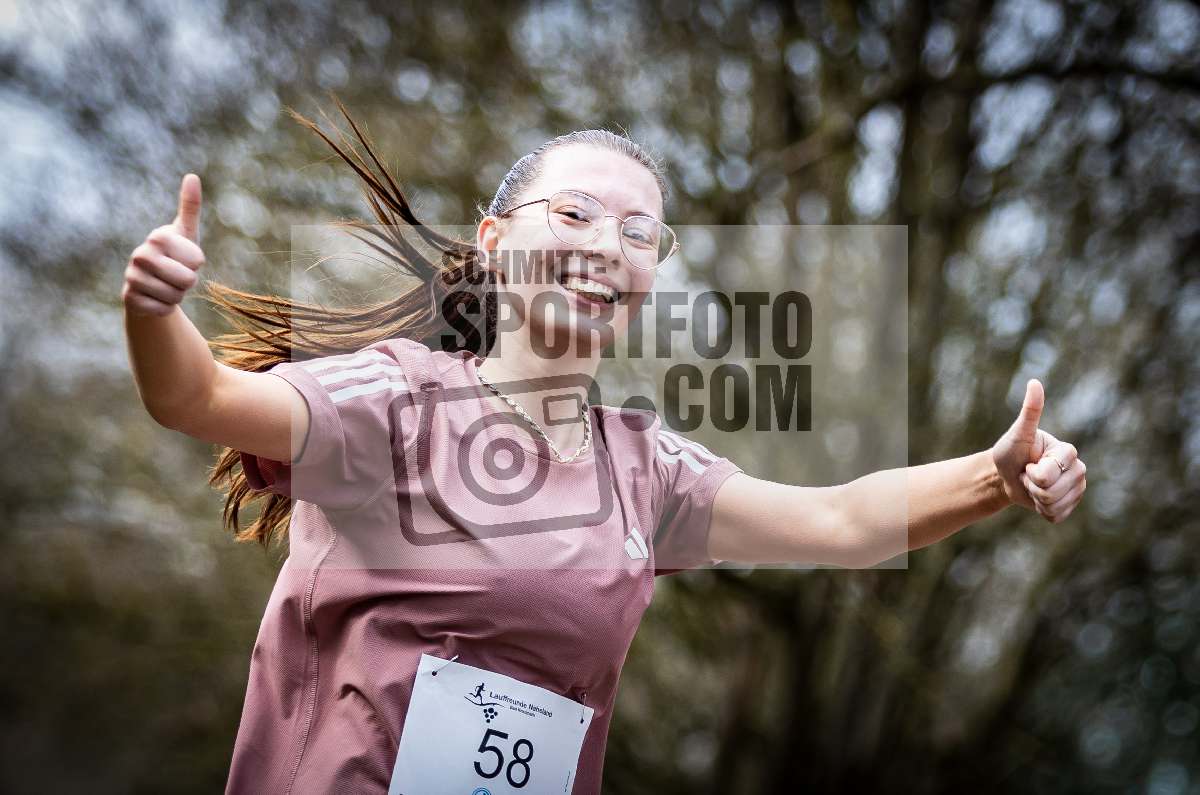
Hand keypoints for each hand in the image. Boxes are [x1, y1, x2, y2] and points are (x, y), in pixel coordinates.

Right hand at [122, 174, 204, 316]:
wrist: (152, 284)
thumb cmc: (175, 255)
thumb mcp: (187, 233)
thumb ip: (190, 207)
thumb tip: (192, 176)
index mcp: (158, 237)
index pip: (197, 260)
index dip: (196, 264)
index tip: (184, 258)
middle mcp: (140, 254)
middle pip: (187, 280)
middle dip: (188, 282)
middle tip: (176, 275)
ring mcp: (132, 277)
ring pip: (175, 297)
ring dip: (177, 295)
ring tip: (166, 285)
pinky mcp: (129, 298)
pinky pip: (162, 310)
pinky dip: (165, 308)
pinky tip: (156, 297)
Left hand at [991, 378, 1087, 522]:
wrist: (1004, 475)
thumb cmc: (1010, 452)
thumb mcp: (1017, 433)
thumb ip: (1030, 411)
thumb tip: (1034, 382)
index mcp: (1068, 452)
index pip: (1051, 473)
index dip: (1034, 473)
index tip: (1029, 462)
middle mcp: (1078, 470)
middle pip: (1053, 491)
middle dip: (1032, 486)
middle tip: (1028, 474)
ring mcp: (1076, 489)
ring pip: (1054, 504)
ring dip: (1035, 498)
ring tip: (1031, 484)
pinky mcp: (1070, 506)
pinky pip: (1055, 517)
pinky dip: (1040, 511)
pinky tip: (1037, 498)